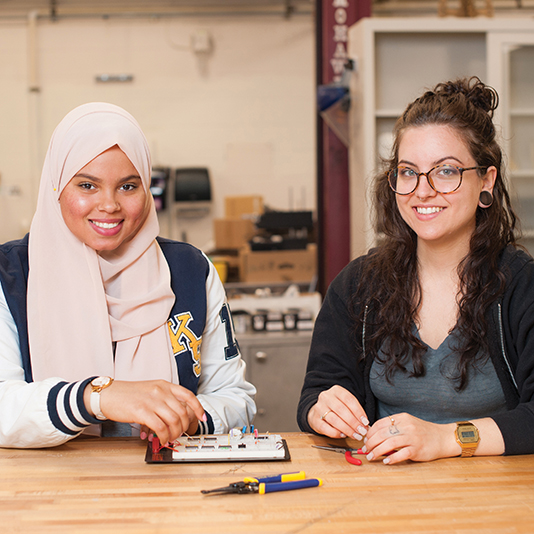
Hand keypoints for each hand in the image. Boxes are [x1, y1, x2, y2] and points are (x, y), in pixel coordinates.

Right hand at [85, 380, 205, 443]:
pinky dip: (163, 436)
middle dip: (183, 427)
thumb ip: (164, 398)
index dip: (198, 408)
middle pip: (182, 412)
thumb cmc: (128, 395)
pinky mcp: (141, 411)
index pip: (188, 395)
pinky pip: (160, 427)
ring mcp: (152, 401)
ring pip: (173, 420)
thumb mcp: (150, 390)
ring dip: (174, 433)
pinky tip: (160, 439)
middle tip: (179, 434)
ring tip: (169, 438)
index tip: (201, 417)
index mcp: (164, 385)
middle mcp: (160, 391)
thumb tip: (176, 415)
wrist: (108, 395)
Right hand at [308, 385, 368, 439]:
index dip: (358, 412)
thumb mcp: (346, 404)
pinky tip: (343, 435)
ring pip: (334, 419)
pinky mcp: (314, 419)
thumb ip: (355, 412)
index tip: (365, 422)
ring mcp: (318, 407)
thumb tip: (365, 424)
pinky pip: (325, 428)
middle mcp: (326, 397)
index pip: (349, 399)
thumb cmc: (336, 408)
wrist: (319, 411)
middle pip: (341, 409)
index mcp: (336, 390)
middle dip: (353, 422)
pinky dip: (336, 433)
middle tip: (361, 431)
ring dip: (347, 429)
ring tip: (355, 435)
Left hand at [363, 413, 456, 463]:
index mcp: (401, 418)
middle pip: (382, 433)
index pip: (380, 424)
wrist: (443, 438)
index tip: (365, 440)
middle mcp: (406, 426)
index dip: (370, 433)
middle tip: (365, 449)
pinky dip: (391, 458)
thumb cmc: (423, 432)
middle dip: (370, 443)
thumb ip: (393, 427)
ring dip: (377, 451)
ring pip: (389, 443)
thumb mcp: (407, 424)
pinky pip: (401, 454)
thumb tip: (374, 436)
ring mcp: (412, 438)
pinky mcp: (417, 449)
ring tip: (371, 456)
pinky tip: (385, 461)